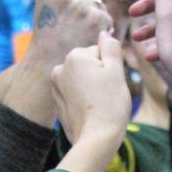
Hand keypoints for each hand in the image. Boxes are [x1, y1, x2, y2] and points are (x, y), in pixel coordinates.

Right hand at [26, 0, 114, 67]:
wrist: (51, 65)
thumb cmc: (52, 38)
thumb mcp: (51, 9)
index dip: (75, 0)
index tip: (66, 15)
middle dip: (87, 8)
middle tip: (72, 28)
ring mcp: (81, 3)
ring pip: (101, 5)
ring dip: (96, 19)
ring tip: (78, 34)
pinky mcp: (96, 17)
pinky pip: (108, 19)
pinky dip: (102, 30)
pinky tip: (87, 39)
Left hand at [51, 31, 129, 145]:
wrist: (96, 138)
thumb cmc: (110, 103)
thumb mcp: (116, 71)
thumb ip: (110, 48)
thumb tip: (105, 32)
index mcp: (75, 57)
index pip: (100, 53)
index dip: (111, 67)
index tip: (112, 83)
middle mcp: (60, 68)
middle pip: (89, 65)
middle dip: (100, 76)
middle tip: (108, 94)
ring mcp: (56, 87)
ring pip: (82, 79)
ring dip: (92, 87)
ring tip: (99, 104)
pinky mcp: (57, 104)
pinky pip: (74, 94)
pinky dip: (83, 99)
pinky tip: (91, 111)